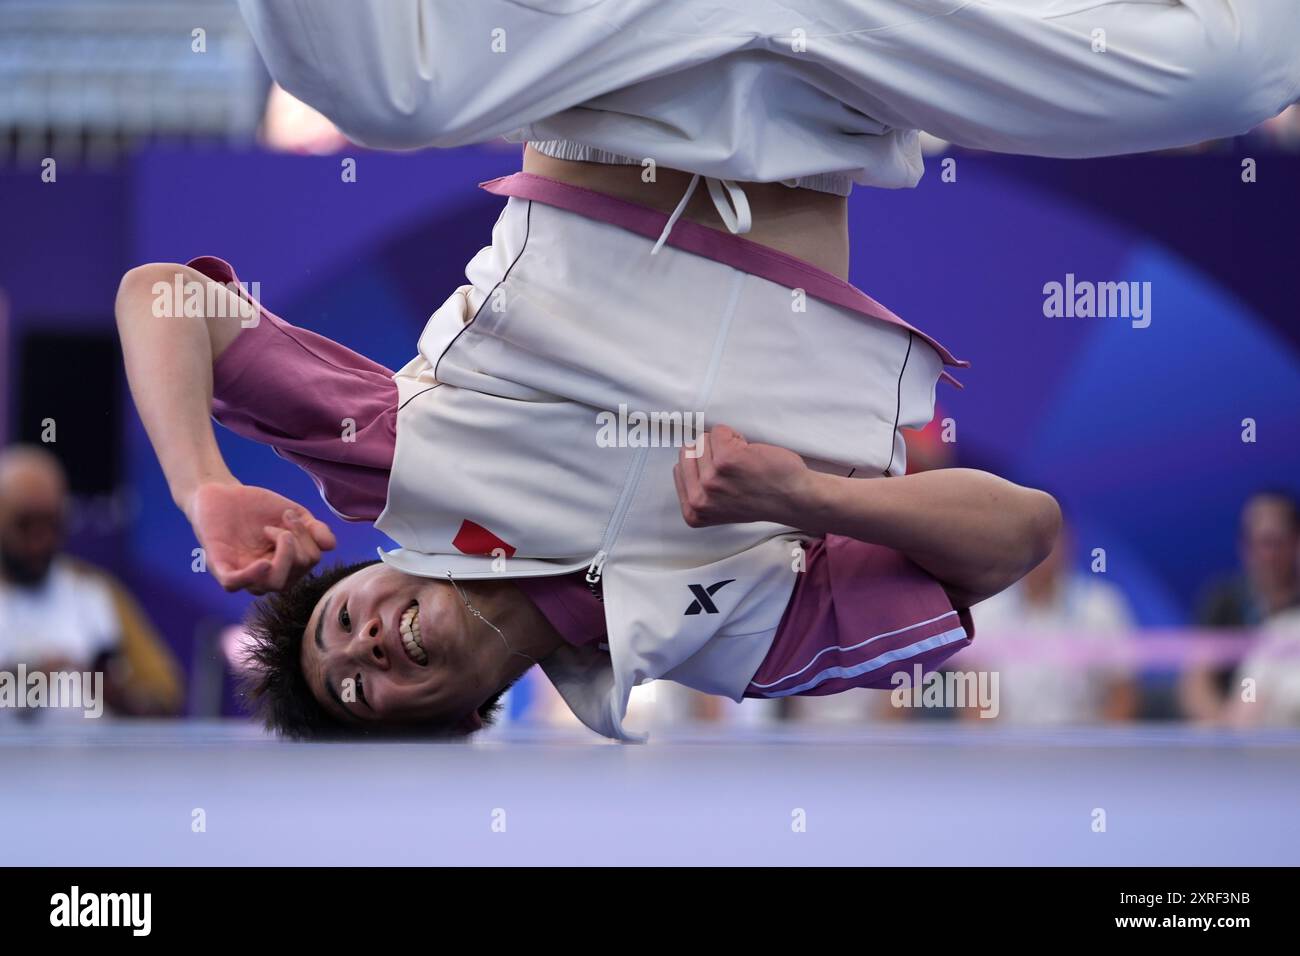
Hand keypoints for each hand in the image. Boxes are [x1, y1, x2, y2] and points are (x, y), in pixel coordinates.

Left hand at [187, 482, 335, 593]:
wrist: (222, 492)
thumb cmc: (258, 507)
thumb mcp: (295, 514)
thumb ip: (314, 530)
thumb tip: (331, 546)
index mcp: (284, 566)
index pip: (307, 564)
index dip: (307, 539)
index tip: (289, 515)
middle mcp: (264, 575)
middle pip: (292, 577)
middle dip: (295, 543)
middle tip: (281, 520)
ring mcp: (242, 572)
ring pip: (272, 584)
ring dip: (282, 555)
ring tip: (270, 530)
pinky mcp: (219, 566)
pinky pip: (234, 583)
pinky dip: (251, 577)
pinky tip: (264, 564)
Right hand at [672, 424, 812, 527]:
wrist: (794, 498)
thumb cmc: (761, 498)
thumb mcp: (718, 504)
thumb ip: (699, 487)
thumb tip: (686, 454)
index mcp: (693, 511)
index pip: (681, 468)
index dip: (704, 465)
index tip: (724, 478)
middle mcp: (699, 499)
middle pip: (688, 451)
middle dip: (710, 452)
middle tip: (735, 470)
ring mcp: (711, 479)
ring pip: (703, 439)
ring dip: (724, 444)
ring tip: (743, 463)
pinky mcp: (727, 460)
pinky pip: (720, 431)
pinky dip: (736, 436)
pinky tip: (750, 453)